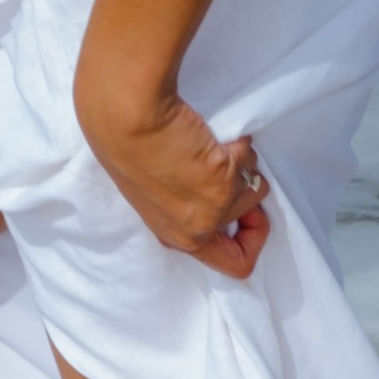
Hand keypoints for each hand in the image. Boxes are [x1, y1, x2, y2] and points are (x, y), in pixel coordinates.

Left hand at [75, 71, 269, 280]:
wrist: (124, 115)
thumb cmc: (128, 143)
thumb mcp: (154, 191)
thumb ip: (186, 204)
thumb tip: (218, 192)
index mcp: (174, 236)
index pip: (236, 263)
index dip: (250, 237)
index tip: (245, 211)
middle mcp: (196, 230)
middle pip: (249, 216)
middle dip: (243, 186)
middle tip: (220, 164)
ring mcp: (213, 208)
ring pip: (254, 186)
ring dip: (238, 162)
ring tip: (205, 146)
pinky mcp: (224, 180)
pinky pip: (250, 158)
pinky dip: (236, 144)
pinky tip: (206, 135)